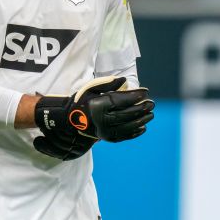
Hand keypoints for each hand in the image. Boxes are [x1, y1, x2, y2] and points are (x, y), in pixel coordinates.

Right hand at [33, 76, 154, 159]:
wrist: (68, 118)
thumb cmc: (81, 100)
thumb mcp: (92, 88)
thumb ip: (109, 84)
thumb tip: (125, 81)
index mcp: (99, 105)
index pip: (121, 100)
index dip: (135, 96)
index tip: (146, 92)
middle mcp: (102, 119)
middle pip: (127, 114)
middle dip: (141, 108)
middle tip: (152, 104)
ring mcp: (104, 130)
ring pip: (127, 126)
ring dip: (141, 120)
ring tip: (150, 115)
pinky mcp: (105, 138)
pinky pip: (122, 136)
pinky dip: (134, 133)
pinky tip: (142, 128)